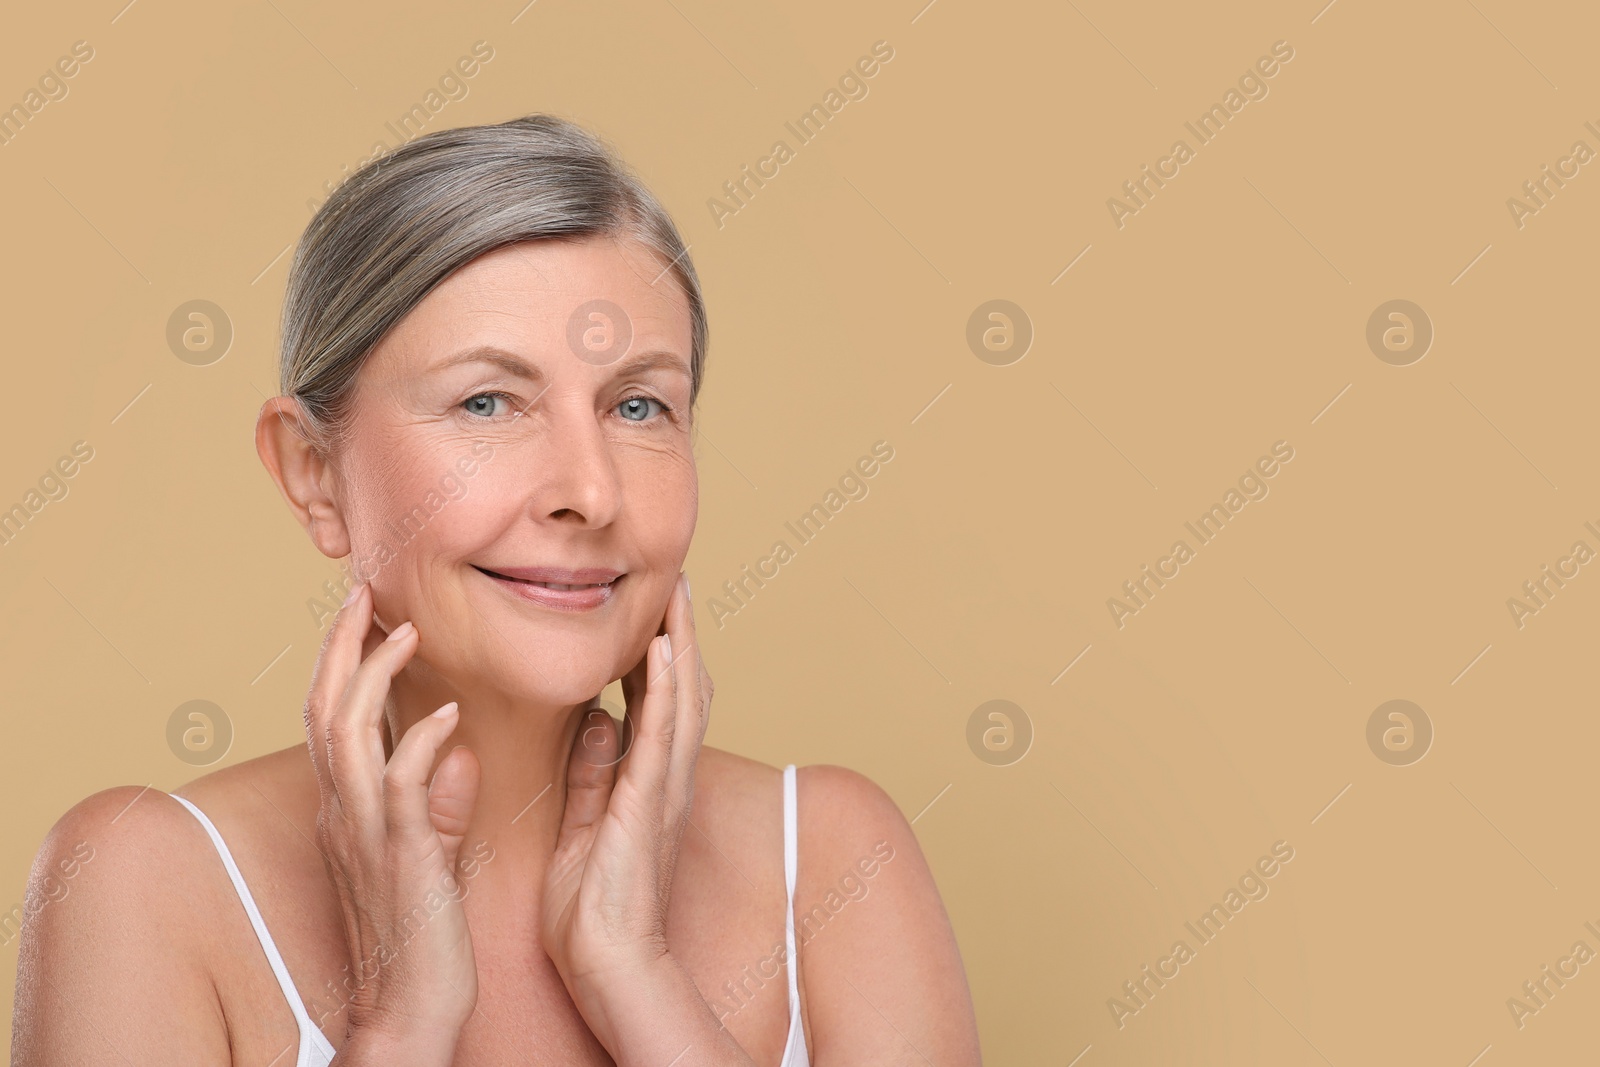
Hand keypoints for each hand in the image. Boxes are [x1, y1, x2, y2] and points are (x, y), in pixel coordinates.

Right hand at [304, 583, 481, 1055]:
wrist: (413, 1006)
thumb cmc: (424, 933)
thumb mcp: (426, 855)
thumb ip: (433, 800)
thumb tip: (453, 746)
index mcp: (350, 811)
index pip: (334, 719)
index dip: (343, 663)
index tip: (367, 614)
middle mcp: (344, 814)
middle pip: (324, 709)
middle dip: (340, 646)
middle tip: (364, 591)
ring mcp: (365, 833)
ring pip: (346, 733)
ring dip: (371, 674)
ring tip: (407, 629)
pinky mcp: (398, 856)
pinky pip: (398, 785)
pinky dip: (418, 742)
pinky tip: (448, 712)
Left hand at [541, 572, 711, 1041]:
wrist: (605, 960)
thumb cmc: (592, 906)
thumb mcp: (584, 825)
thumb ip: (592, 774)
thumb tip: (595, 723)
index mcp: (648, 781)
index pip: (658, 703)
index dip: (659, 654)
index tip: (651, 608)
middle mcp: (665, 777)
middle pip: (683, 689)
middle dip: (680, 633)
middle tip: (674, 579)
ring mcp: (663, 787)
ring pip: (682, 699)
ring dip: (681, 642)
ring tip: (675, 591)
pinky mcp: (649, 801)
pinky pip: (661, 734)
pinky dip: (666, 687)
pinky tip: (664, 647)